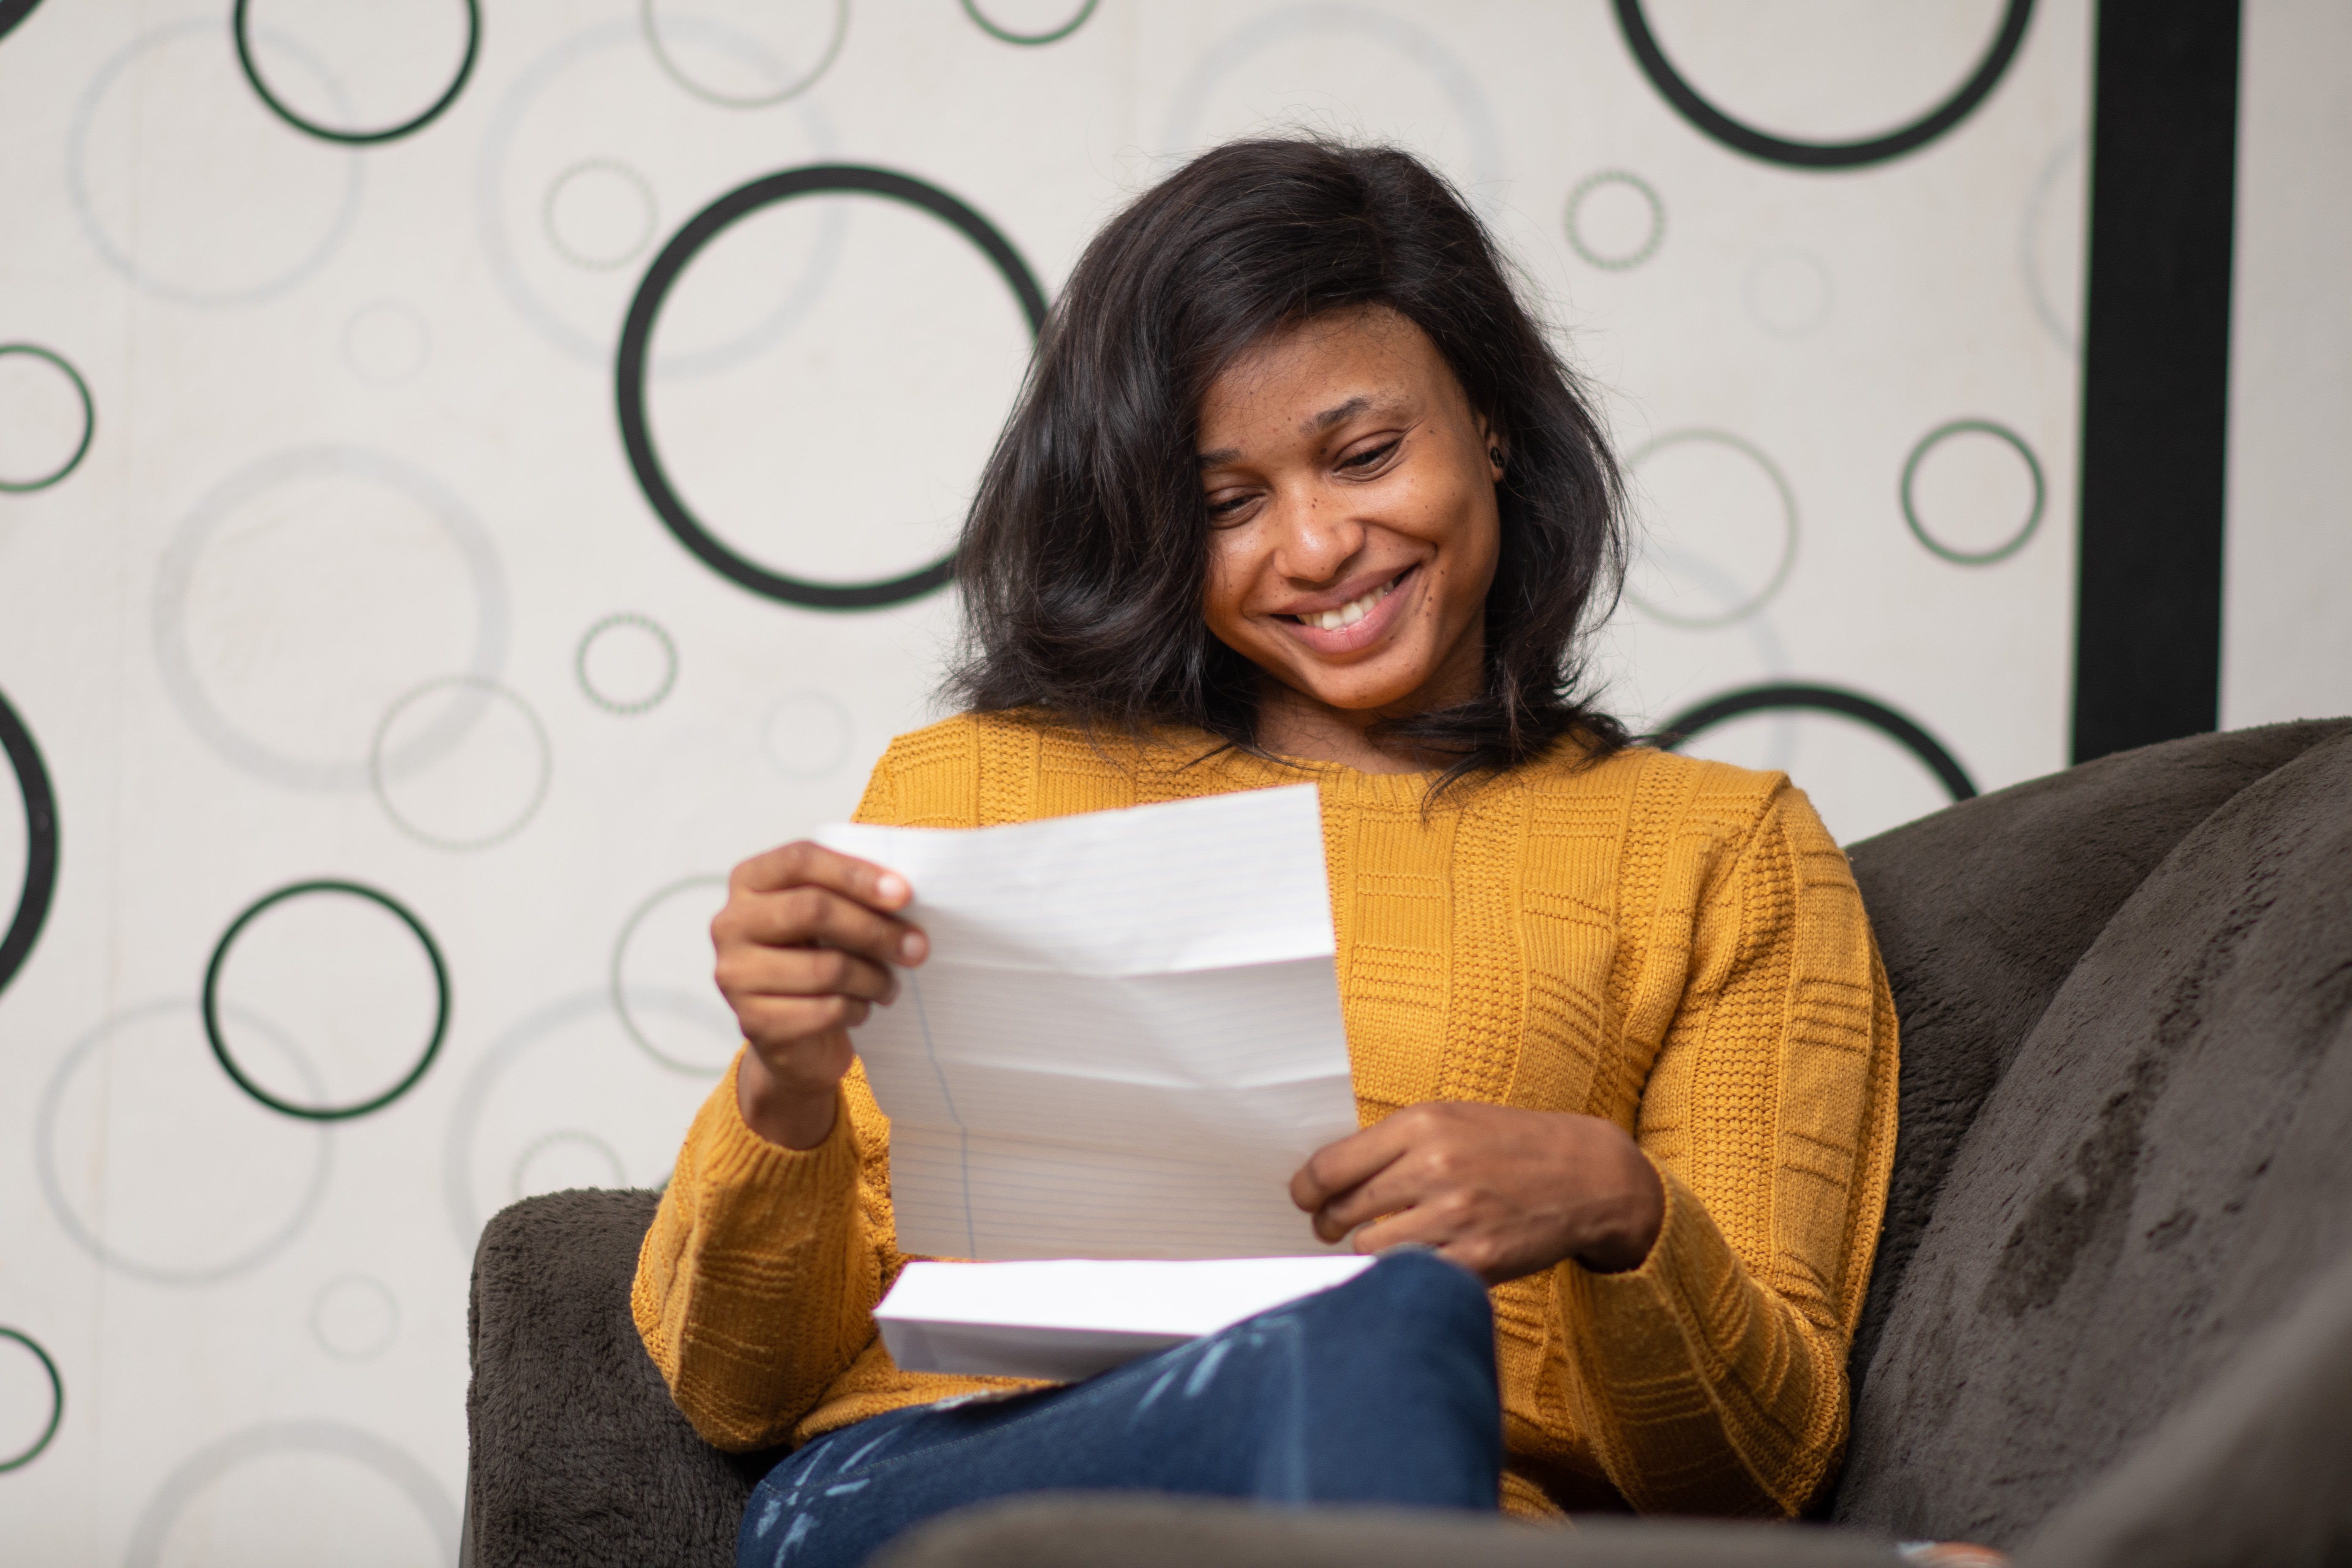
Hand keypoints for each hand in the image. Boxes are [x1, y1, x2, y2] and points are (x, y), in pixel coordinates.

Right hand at [711, 842, 926, 1150]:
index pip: (800, 860)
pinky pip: (824, 1010)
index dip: (855, 873)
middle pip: (812, 910)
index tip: (904, 893)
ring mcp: (736, 974)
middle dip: (875, 929)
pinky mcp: (753, 1022)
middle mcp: (731, 923)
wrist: (791, 1033)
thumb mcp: (828, 916)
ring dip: (874, 978)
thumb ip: (850, 893)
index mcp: (748, 881)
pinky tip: (863, 1008)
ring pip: (826, 967)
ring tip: (891, 985)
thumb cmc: (818, 956)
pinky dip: (857, 1009)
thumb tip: (904, 891)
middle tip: (917, 947)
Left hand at [1288, 1102, 1664, 1284]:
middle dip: (1329, 1222)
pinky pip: (1412, 1277)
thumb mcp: (1451, 1119)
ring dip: (1369, 1250)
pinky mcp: (1477, 1259)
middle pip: (1342, 1211)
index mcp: (1422, 1125)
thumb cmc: (1512, 1145)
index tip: (1305, 1198)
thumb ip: (1392, 1144)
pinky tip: (1415, 1261)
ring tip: (1386, 1239)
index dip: (1305, 1190)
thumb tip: (1328, 1177)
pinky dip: (1405, 1275)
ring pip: (1369, 1250)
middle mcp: (1434, 1168)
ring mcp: (1456, 1216)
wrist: (1588, 1175)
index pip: (1329, 1167)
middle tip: (1333, 1225)